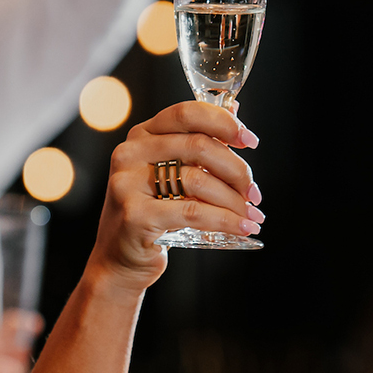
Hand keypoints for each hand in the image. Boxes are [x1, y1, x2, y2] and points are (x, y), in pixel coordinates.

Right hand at [91, 101, 260, 291]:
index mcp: (141, 136)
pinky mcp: (136, 215)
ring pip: (199, 181)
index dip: (224, 123)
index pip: (186, 114)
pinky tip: (243, 227)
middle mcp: (129, 154)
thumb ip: (197, 143)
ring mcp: (128, 184)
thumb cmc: (151, 215)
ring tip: (251, 216)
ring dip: (234, 200)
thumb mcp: (170, 174)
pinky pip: (193, 212)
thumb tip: (234, 110)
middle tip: (254, 193)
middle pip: (198, 146)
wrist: (118, 261)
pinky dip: (225, 220)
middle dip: (237, 170)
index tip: (250, 141)